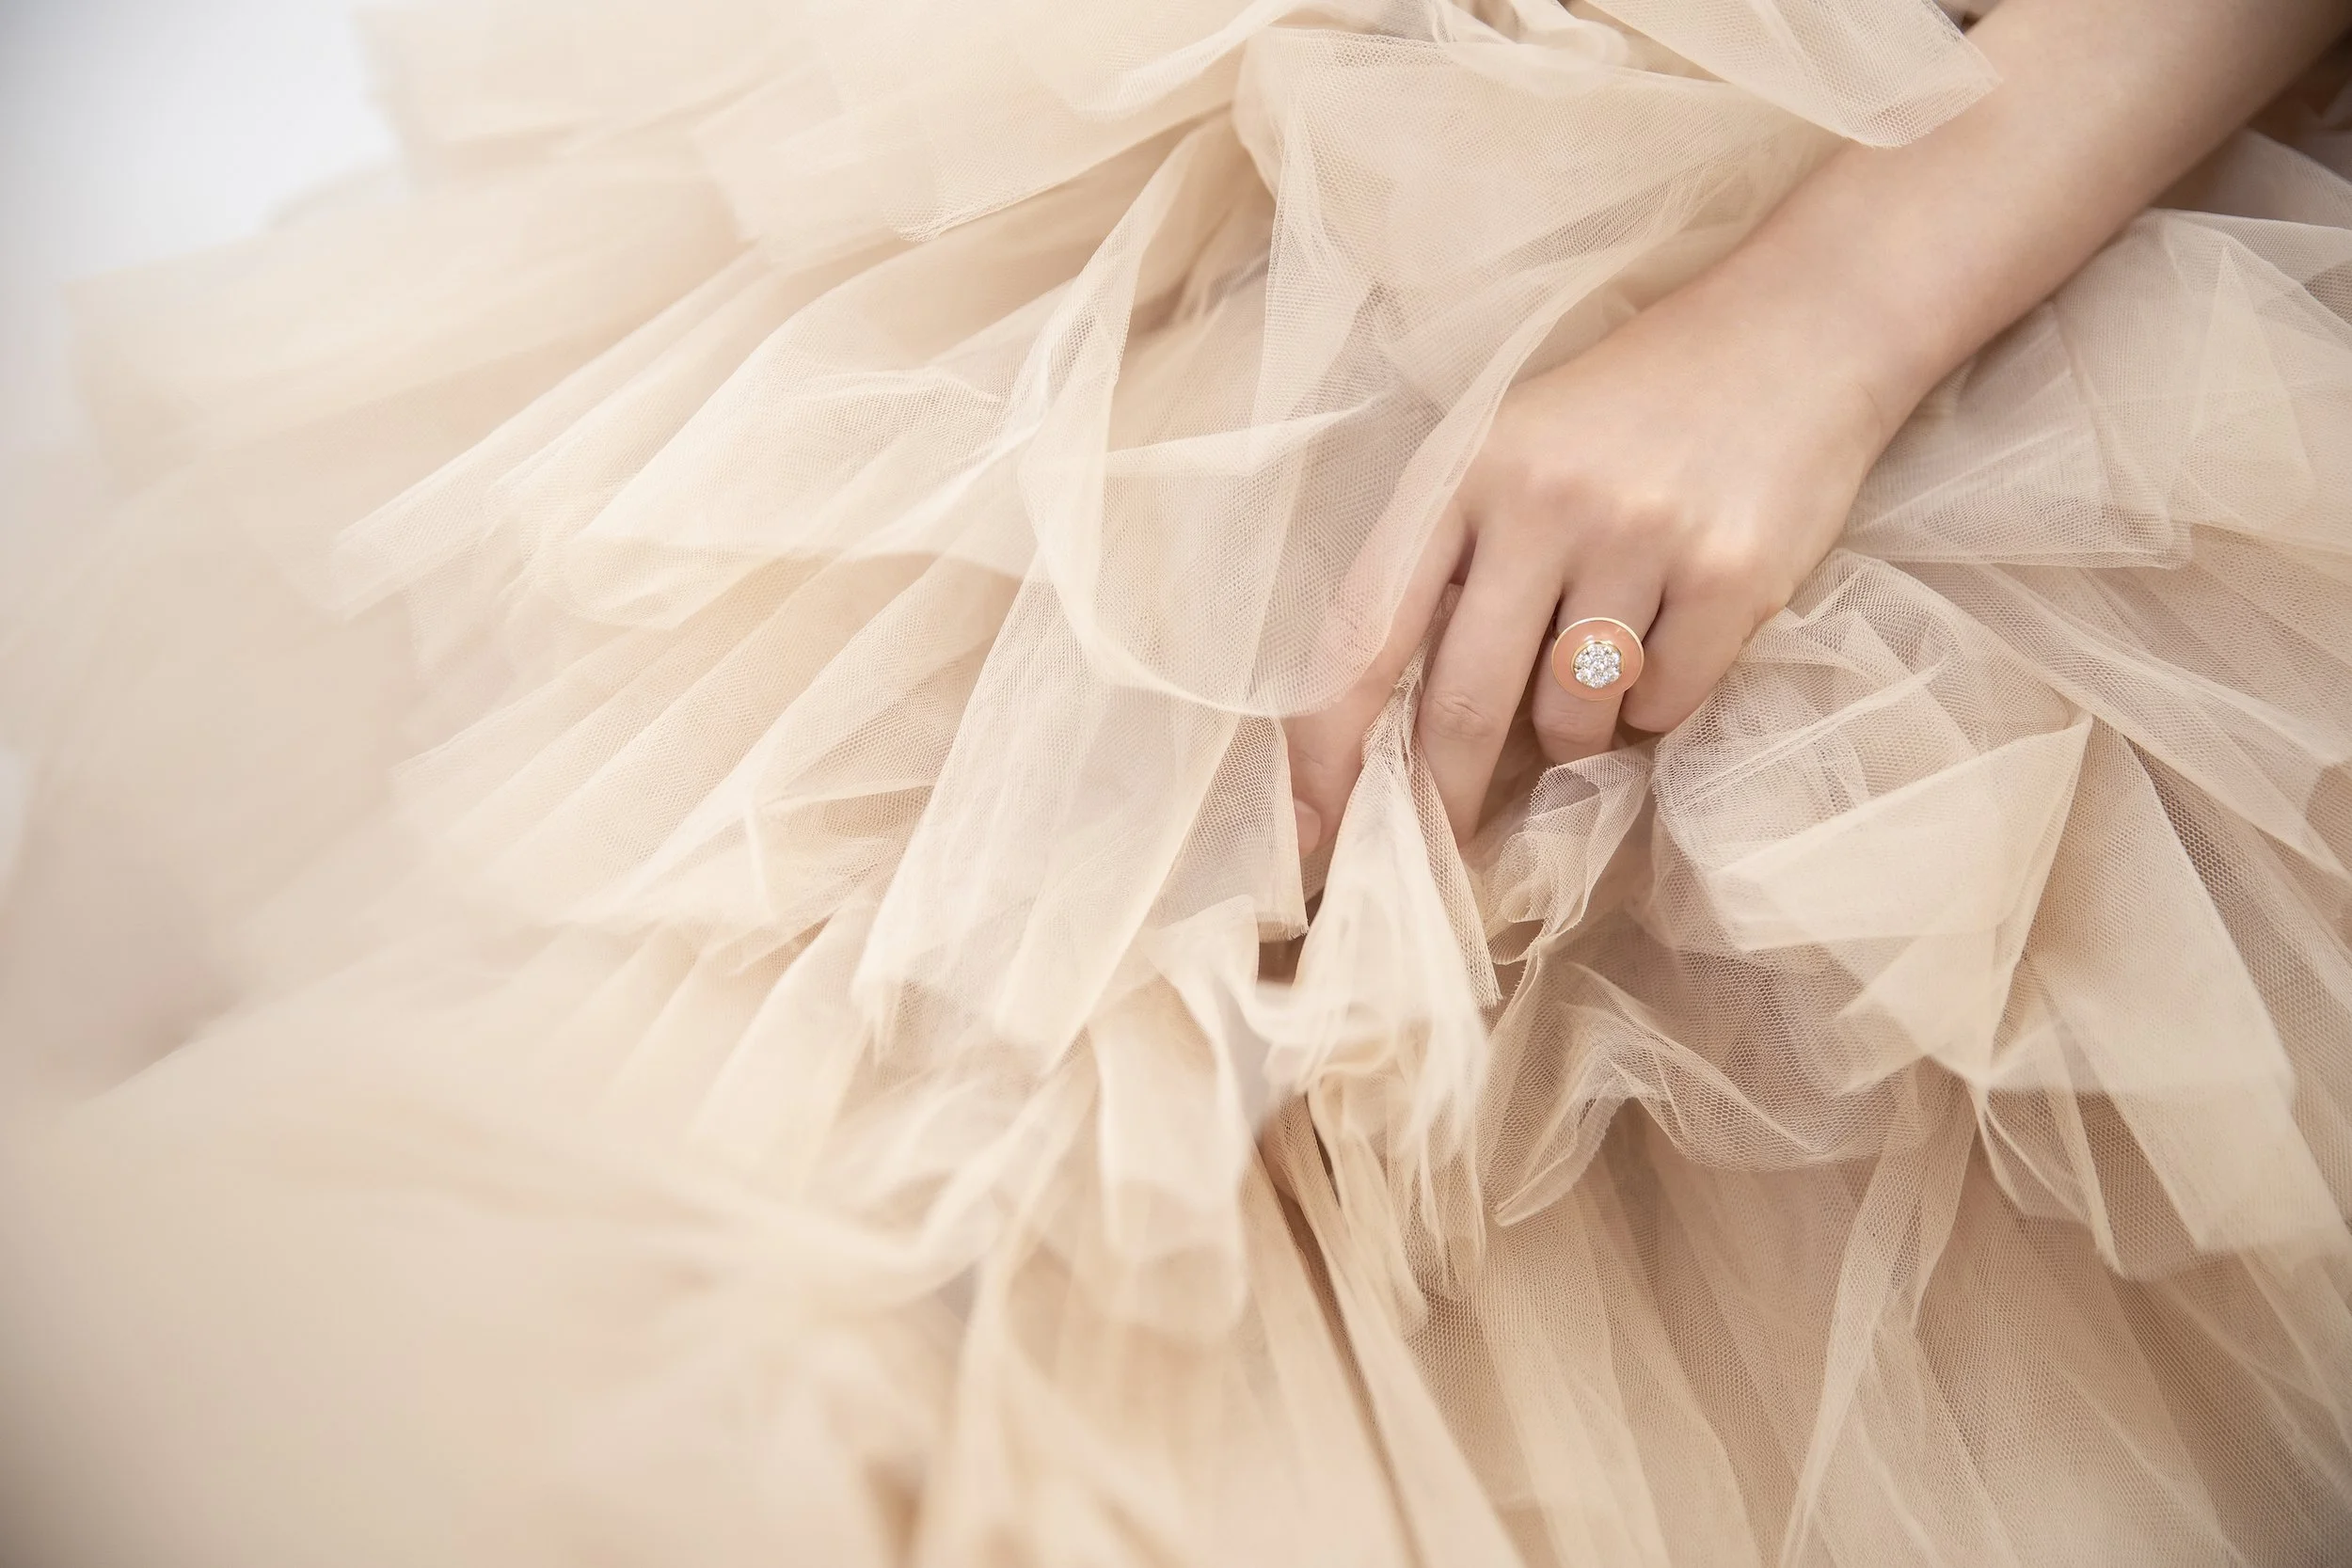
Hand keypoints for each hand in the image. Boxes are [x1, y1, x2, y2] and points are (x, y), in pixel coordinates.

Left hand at [1285, 263, 1902, 850]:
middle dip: (1443, 801)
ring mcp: (1638, 536)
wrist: (1800, 329)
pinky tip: (1677, 639)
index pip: (1364, 629)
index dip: (1325, 745)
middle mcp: (1539, 501)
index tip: (1309, 836)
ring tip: (1604, 666)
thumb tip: (1401, 732)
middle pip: (1463, 704)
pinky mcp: (1732, 576)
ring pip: (1572, 720)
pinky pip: (1666, 708)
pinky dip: (1660, 707)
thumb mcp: (1511, 450)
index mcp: (1460, 471)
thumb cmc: (1631, 410)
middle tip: (1437, 852)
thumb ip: (1453, 563)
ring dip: (1577, 736)